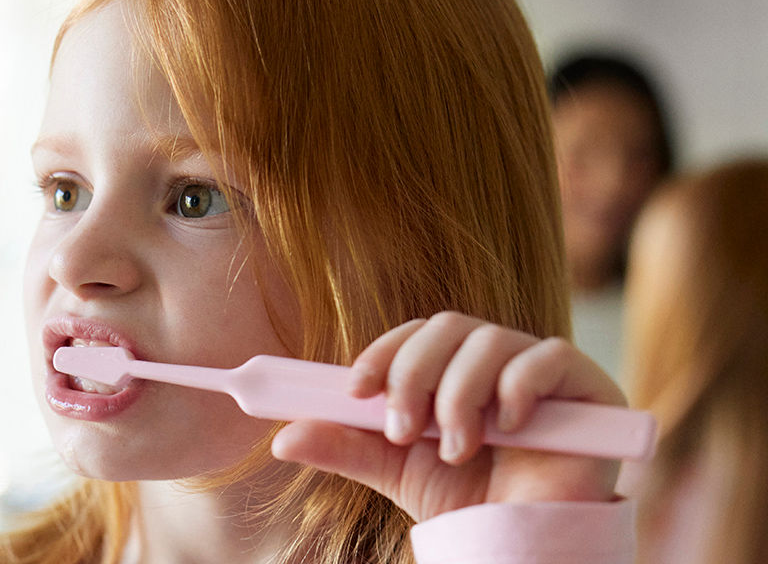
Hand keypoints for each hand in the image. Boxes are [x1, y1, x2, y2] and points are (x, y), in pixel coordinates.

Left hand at [270, 311, 623, 521]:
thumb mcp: (395, 470)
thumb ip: (346, 445)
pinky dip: (517, 387)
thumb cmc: (466, 502)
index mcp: (453, 370)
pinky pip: (548, 357)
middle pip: (449, 327)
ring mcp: (542, 371)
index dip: (385, 353)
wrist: (523, 544)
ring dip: (459, 395)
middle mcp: (497, 361)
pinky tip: (506, 428)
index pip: (417, 335)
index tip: (356, 389)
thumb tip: (282, 438)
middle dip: (415, 375)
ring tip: (456, 450)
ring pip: (490, 341)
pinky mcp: (587, 387)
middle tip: (403, 430)